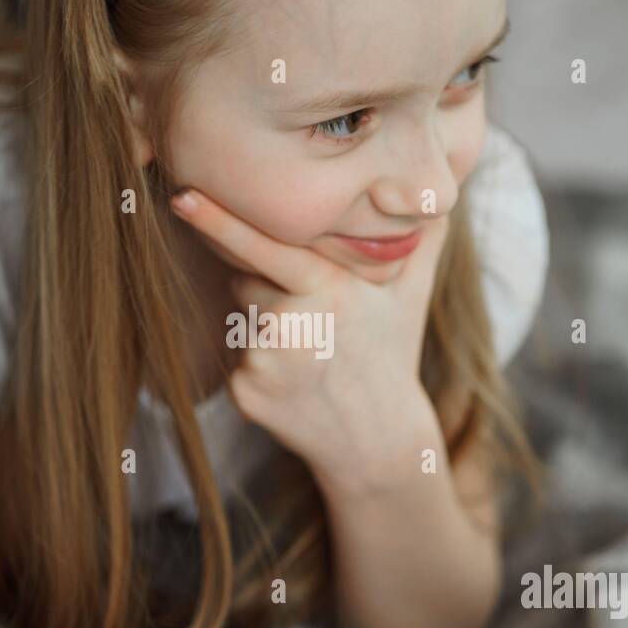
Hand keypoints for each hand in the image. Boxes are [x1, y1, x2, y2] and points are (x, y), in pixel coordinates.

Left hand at [170, 189, 447, 489]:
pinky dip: (256, 365)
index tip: (183, 196)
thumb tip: (445, 187)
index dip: (220, 219)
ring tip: (309, 355)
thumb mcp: (413, 294)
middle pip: (246, 280)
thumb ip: (423, 236)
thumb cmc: (391, 354)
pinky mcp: (244, 390)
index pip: (265, 245)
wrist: (375, 440)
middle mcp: (292, 323)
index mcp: (328, 290)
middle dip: (271, 291)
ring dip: (264, 328)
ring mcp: (265, 360)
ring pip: (240, 317)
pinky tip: (293, 382)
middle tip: (318, 323)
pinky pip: (235, 355)